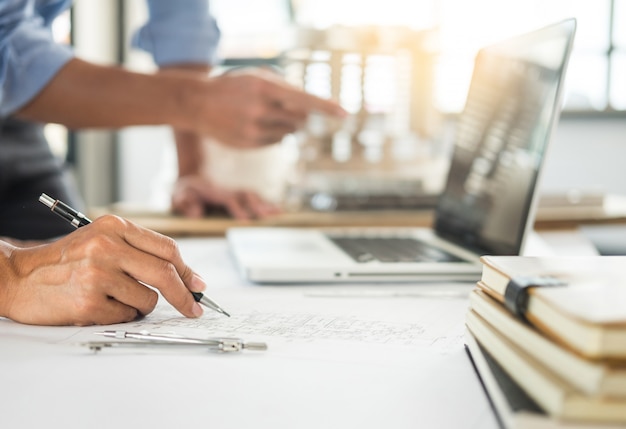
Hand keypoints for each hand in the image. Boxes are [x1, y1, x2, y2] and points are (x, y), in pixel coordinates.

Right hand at [0, 215, 206, 325]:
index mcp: (114, 226)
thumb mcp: (101, 239)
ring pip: (148, 299)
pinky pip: (127, 316)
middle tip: (194, 309)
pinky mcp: (88, 302)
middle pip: (166, 273)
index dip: (189, 270)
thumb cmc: (66, 260)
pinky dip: (121, 315)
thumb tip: (187, 277)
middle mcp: (107, 247)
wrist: (18, 277)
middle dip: (185, 296)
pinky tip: (99, 306)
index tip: (199, 285)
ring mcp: (97, 275)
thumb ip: (140, 251)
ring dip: (140, 306)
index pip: (167, 248)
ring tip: (114, 297)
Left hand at [172, 175, 280, 219]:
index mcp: (214, 193)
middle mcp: (227, 191)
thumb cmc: (184, 191)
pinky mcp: (238, 196)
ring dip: (266, 204)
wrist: (189, 179)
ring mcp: (234, 192)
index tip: (247, 220)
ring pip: (253, 196)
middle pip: (246, 196)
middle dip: (259, 205)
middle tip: (271, 215)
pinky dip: (266, 203)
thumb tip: (197, 213)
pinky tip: (277, 211)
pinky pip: (254, 198)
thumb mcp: (178, 196)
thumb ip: (185, 203)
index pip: (228, 200)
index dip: (238, 209)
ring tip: (279, 213)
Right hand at [189, 68, 345, 147]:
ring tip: (267, 115)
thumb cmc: (234, 87)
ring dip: (287, 125)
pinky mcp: (249, 145)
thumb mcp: (257, 77)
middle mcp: (260, 110)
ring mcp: (254, 130)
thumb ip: (284, 89)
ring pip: (289, 133)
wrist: (198, 103)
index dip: (326, 106)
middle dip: (301, 117)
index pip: (304, 99)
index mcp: (265, 88)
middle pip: (300, 120)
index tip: (345, 113)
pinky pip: (276, 142)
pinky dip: (274, 135)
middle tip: (288, 110)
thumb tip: (309, 110)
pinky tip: (256, 125)